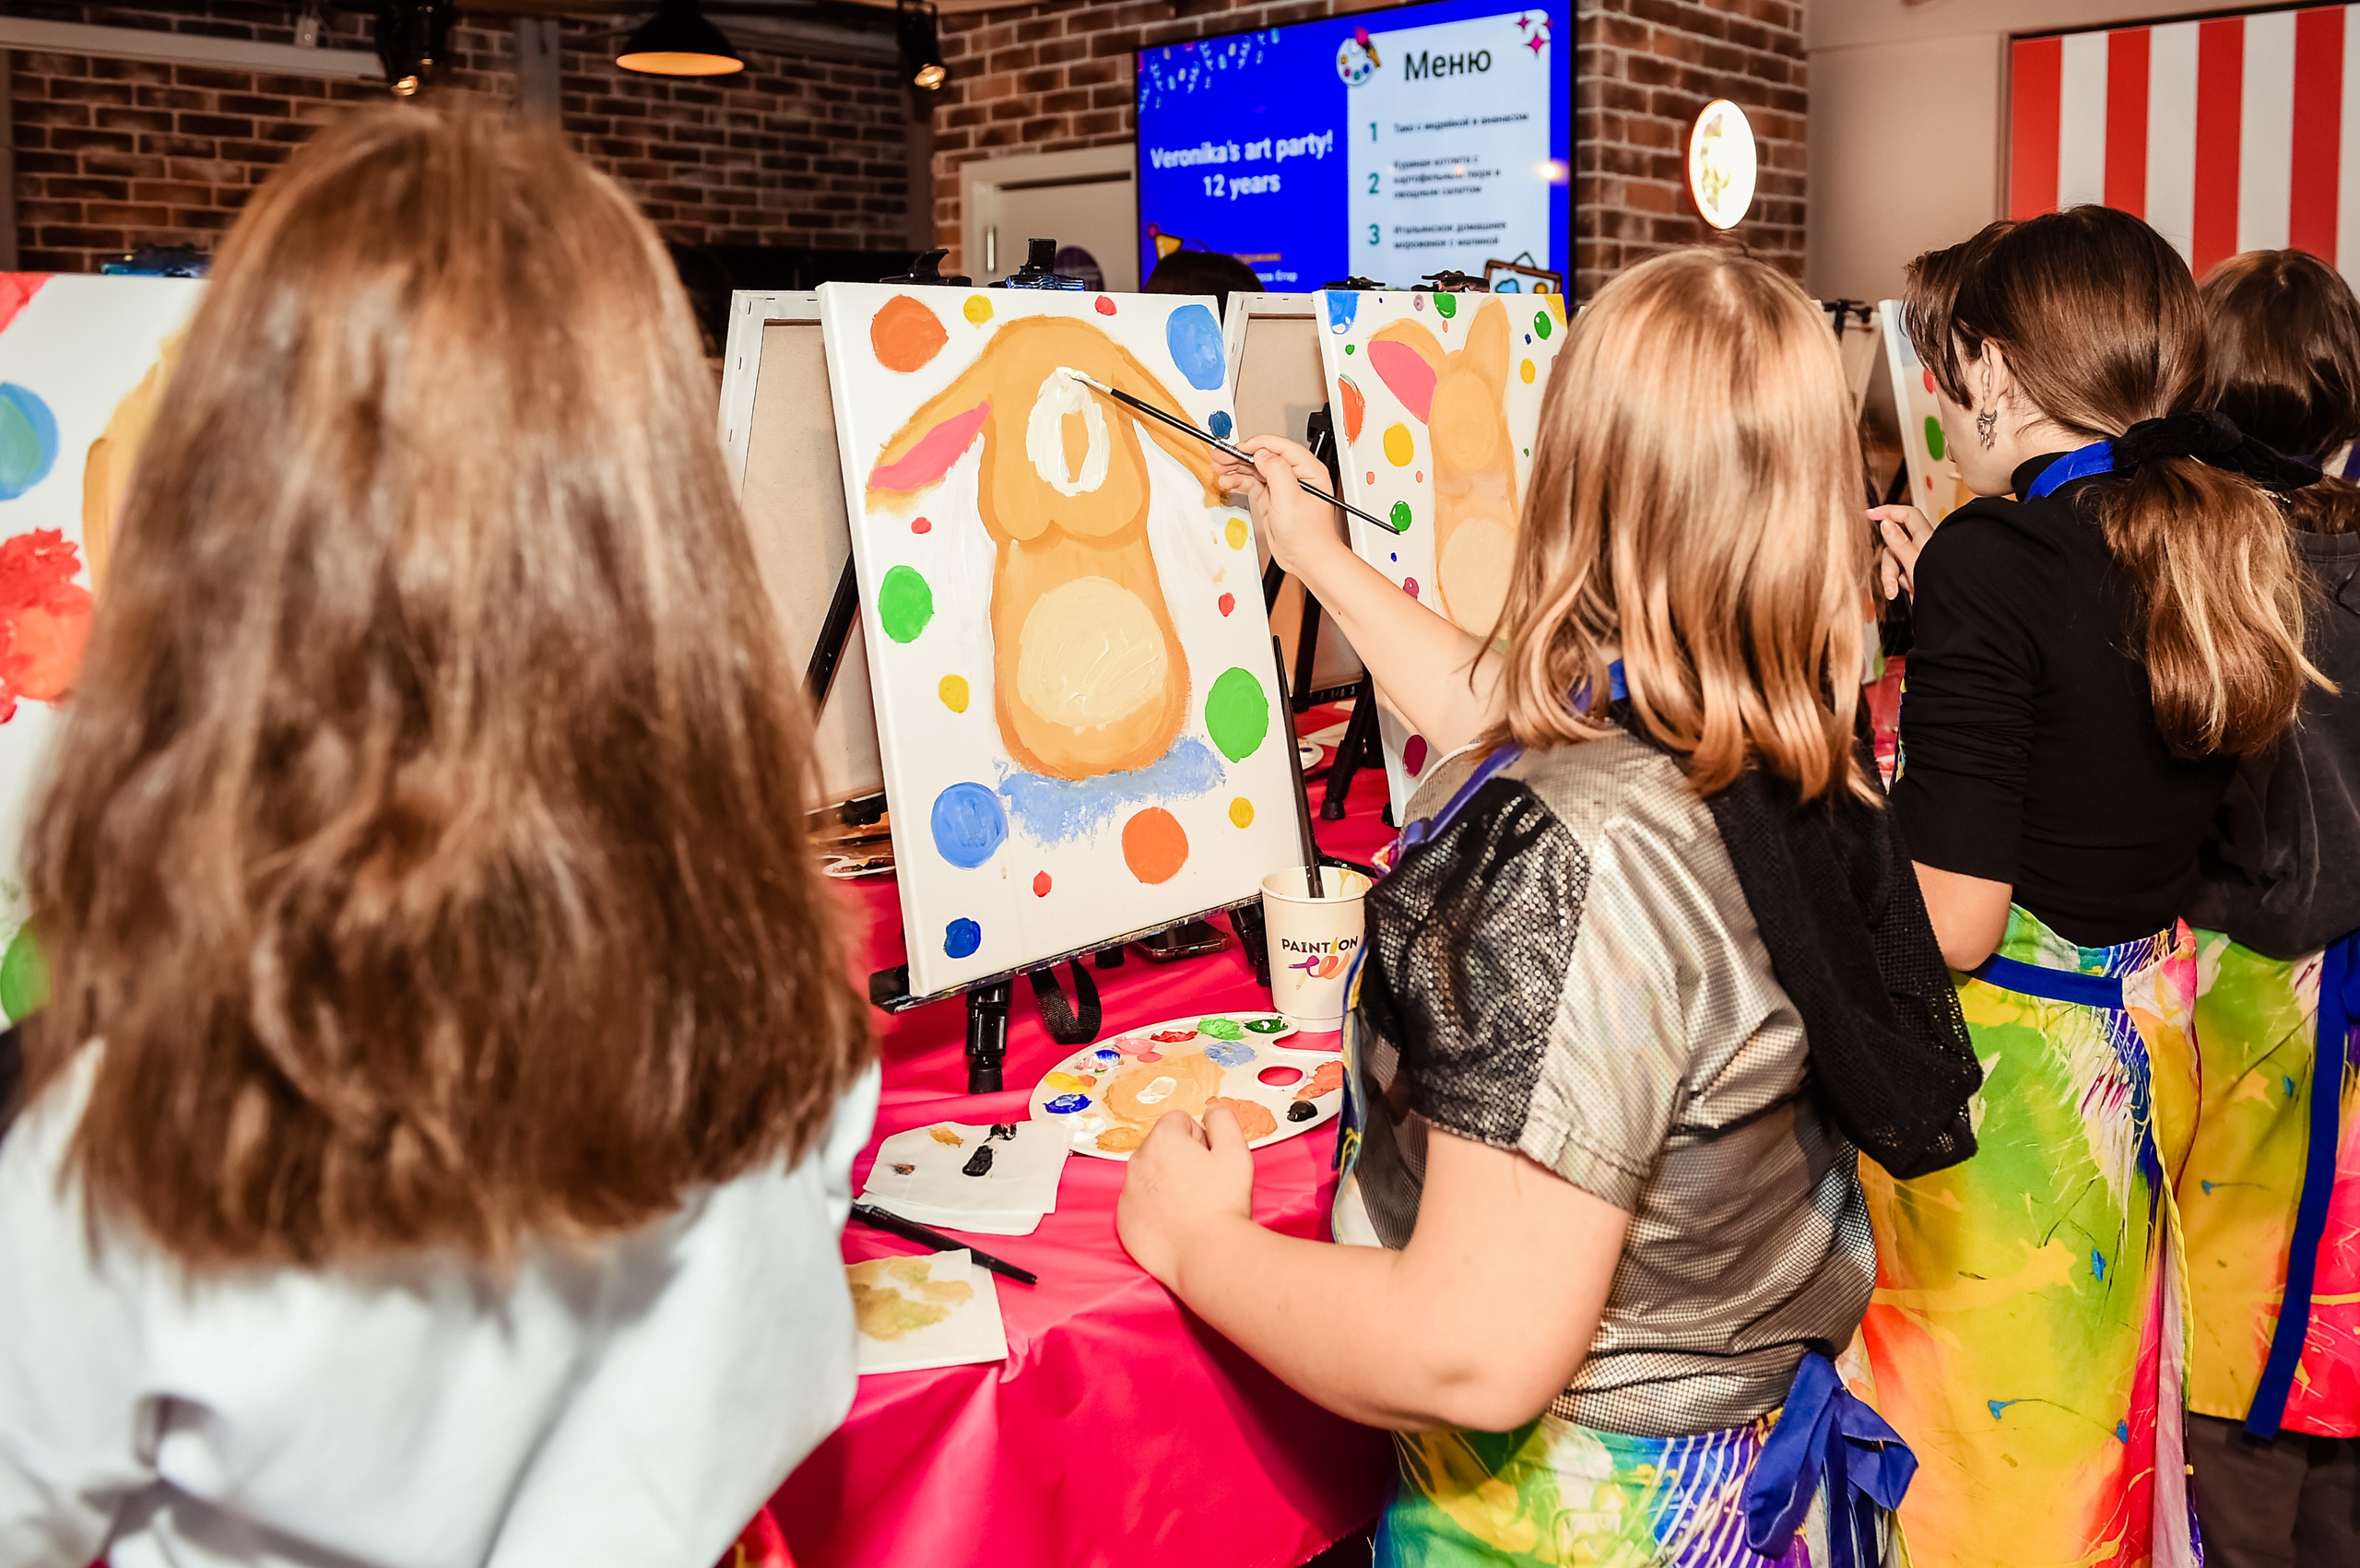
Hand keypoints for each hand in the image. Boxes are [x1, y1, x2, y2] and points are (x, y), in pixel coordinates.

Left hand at [1115, 1106, 1257, 1286]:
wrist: (1206, 1255)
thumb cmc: (1223, 1204)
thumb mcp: (1236, 1151)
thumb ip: (1223, 1120)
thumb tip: (1211, 1109)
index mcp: (1162, 1140)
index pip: (1179, 1121)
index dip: (1200, 1138)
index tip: (1210, 1161)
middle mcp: (1137, 1161)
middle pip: (1161, 1146)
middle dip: (1180, 1158)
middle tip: (1204, 1185)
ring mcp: (1127, 1193)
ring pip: (1149, 1175)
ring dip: (1166, 1183)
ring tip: (1191, 1206)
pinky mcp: (1124, 1220)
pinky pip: (1139, 1204)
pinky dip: (1154, 1209)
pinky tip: (1176, 1223)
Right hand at [1215, 435, 1350, 579]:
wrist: (1306, 559)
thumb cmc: (1310, 535)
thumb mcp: (1291, 500)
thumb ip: (1277, 472)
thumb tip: (1263, 454)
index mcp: (1308, 470)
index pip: (1281, 447)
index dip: (1258, 445)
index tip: (1240, 447)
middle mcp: (1295, 475)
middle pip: (1264, 456)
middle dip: (1241, 455)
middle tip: (1221, 456)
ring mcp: (1281, 487)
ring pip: (1255, 469)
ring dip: (1236, 468)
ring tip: (1219, 468)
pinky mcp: (1271, 498)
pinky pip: (1252, 484)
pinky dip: (1239, 482)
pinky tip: (1228, 481)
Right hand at [1869, 504, 1935, 601]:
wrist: (1951, 610)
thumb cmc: (1943, 588)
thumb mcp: (1914, 565)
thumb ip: (1898, 543)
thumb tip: (1886, 523)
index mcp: (1927, 539)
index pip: (1908, 515)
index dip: (1889, 511)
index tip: (1871, 513)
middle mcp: (1924, 546)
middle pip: (1895, 543)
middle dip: (1889, 562)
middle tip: (1889, 579)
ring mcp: (1921, 560)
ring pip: (1895, 558)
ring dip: (1892, 576)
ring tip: (1899, 591)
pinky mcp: (1918, 573)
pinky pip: (1901, 572)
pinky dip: (1900, 582)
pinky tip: (1912, 591)